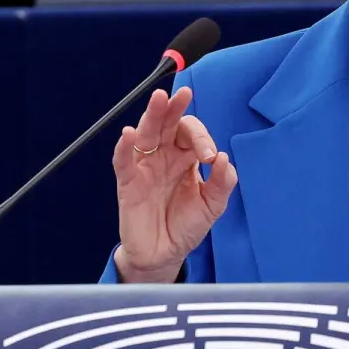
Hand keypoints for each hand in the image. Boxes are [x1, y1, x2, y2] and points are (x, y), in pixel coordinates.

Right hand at [112, 87, 237, 281]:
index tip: (210, 157)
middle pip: (166, 124)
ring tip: (158, 99)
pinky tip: (129, 134)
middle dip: (173, 108)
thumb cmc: (186, 225)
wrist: (165, 254)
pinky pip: (123, 161)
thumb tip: (225, 159)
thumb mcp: (213, 206)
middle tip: (183, 94)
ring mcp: (145, 167)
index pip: (190, 134)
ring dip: (151, 116)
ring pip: (145, 134)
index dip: (201, 138)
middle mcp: (164, 156)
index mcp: (185, 157)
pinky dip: (124, 147)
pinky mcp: (128, 182)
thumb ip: (222, 184)